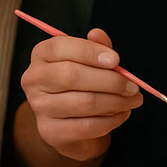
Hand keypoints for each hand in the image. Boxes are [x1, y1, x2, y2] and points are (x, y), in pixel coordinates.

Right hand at [20, 28, 142, 160]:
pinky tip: (122, 113)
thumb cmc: (80, 84)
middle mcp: (34, 79)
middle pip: (72, 76)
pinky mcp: (50, 131)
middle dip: (110, 81)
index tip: (116, 60)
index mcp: (41, 55)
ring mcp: (39, 107)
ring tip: (133, 100)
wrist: (68, 122)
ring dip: (116, 102)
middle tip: (133, 86)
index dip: (90, 52)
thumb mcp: (87, 61)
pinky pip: (87, 126)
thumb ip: (95, 46)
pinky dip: (111, 120)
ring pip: (84, 103)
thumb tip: (98, 34)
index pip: (60, 48)